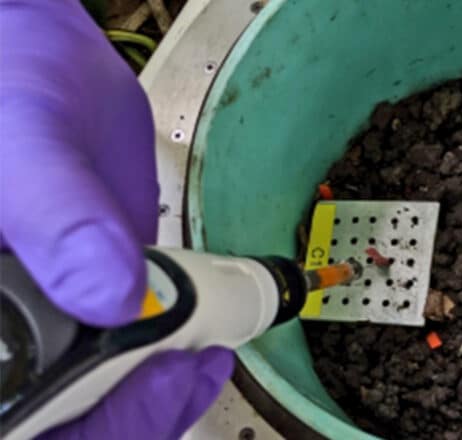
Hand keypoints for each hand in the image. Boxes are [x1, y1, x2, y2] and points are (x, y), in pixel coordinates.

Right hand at [0, 1, 232, 436]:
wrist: (40, 71)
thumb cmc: (5, 93)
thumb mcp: (21, 150)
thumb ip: (58, 220)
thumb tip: (113, 296)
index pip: (20, 416)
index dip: (87, 423)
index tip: (156, 381)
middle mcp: (7, 337)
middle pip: (64, 423)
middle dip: (130, 417)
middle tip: (191, 372)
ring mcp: (44, 330)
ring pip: (96, 404)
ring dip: (153, 399)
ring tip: (203, 359)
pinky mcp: (85, 312)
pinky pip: (122, 364)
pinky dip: (161, 368)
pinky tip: (199, 346)